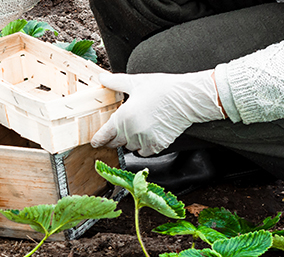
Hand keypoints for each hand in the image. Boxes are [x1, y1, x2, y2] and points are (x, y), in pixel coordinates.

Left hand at [90, 70, 224, 156]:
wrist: (188, 97)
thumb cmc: (163, 88)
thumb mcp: (136, 82)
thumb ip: (116, 82)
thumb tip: (101, 78)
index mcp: (123, 117)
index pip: (104, 135)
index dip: (98, 139)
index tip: (95, 142)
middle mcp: (132, 131)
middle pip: (115, 143)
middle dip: (114, 139)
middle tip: (117, 132)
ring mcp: (145, 140)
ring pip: (130, 147)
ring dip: (130, 141)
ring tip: (137, 128)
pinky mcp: (157, 145)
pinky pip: (144, 152)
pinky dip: (143, 147)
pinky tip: (148, 135)